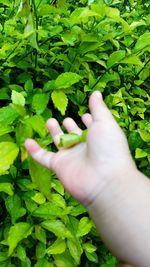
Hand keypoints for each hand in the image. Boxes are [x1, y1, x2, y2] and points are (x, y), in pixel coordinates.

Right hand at [25, 91, 135, 205]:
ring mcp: (71, 157)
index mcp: (98, 137)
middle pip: (74, 134)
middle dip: (70, 126)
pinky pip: (44, 157)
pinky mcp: (59, 166)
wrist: (104, 180)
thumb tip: (96, 93)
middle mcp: (85, 147)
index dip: (89, 120)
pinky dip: (35, 150)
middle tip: (65, 119)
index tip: (86, 114)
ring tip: (50, 121)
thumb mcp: (104, 122)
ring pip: (59, 143)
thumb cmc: (108, 148)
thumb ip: (98, 108)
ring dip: (54, 132)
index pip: (92, 127)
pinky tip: (28, 141)